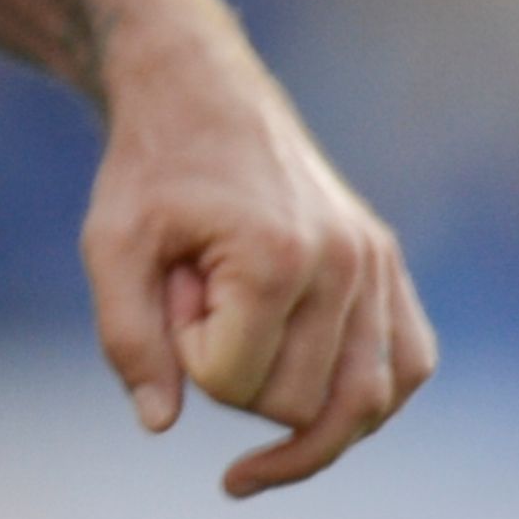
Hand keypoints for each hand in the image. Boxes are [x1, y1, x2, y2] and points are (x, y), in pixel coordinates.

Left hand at [81, 34, 437, 495]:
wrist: (199, 95)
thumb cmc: (151, 172)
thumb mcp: (110, 246)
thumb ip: (128, 339)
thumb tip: (160, 424)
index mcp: (276, 257)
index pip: (232, 384)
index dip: (184, 354)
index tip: (171, 288)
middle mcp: (346, 264)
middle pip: (298, 406)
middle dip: (234, 374)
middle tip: (202, 296)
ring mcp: (377, 265)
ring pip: (364, 405)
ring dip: (294, 402)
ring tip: (242, 354)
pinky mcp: (389, 267)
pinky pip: (408, 367)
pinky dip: (365, 398)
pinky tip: (320, 407)